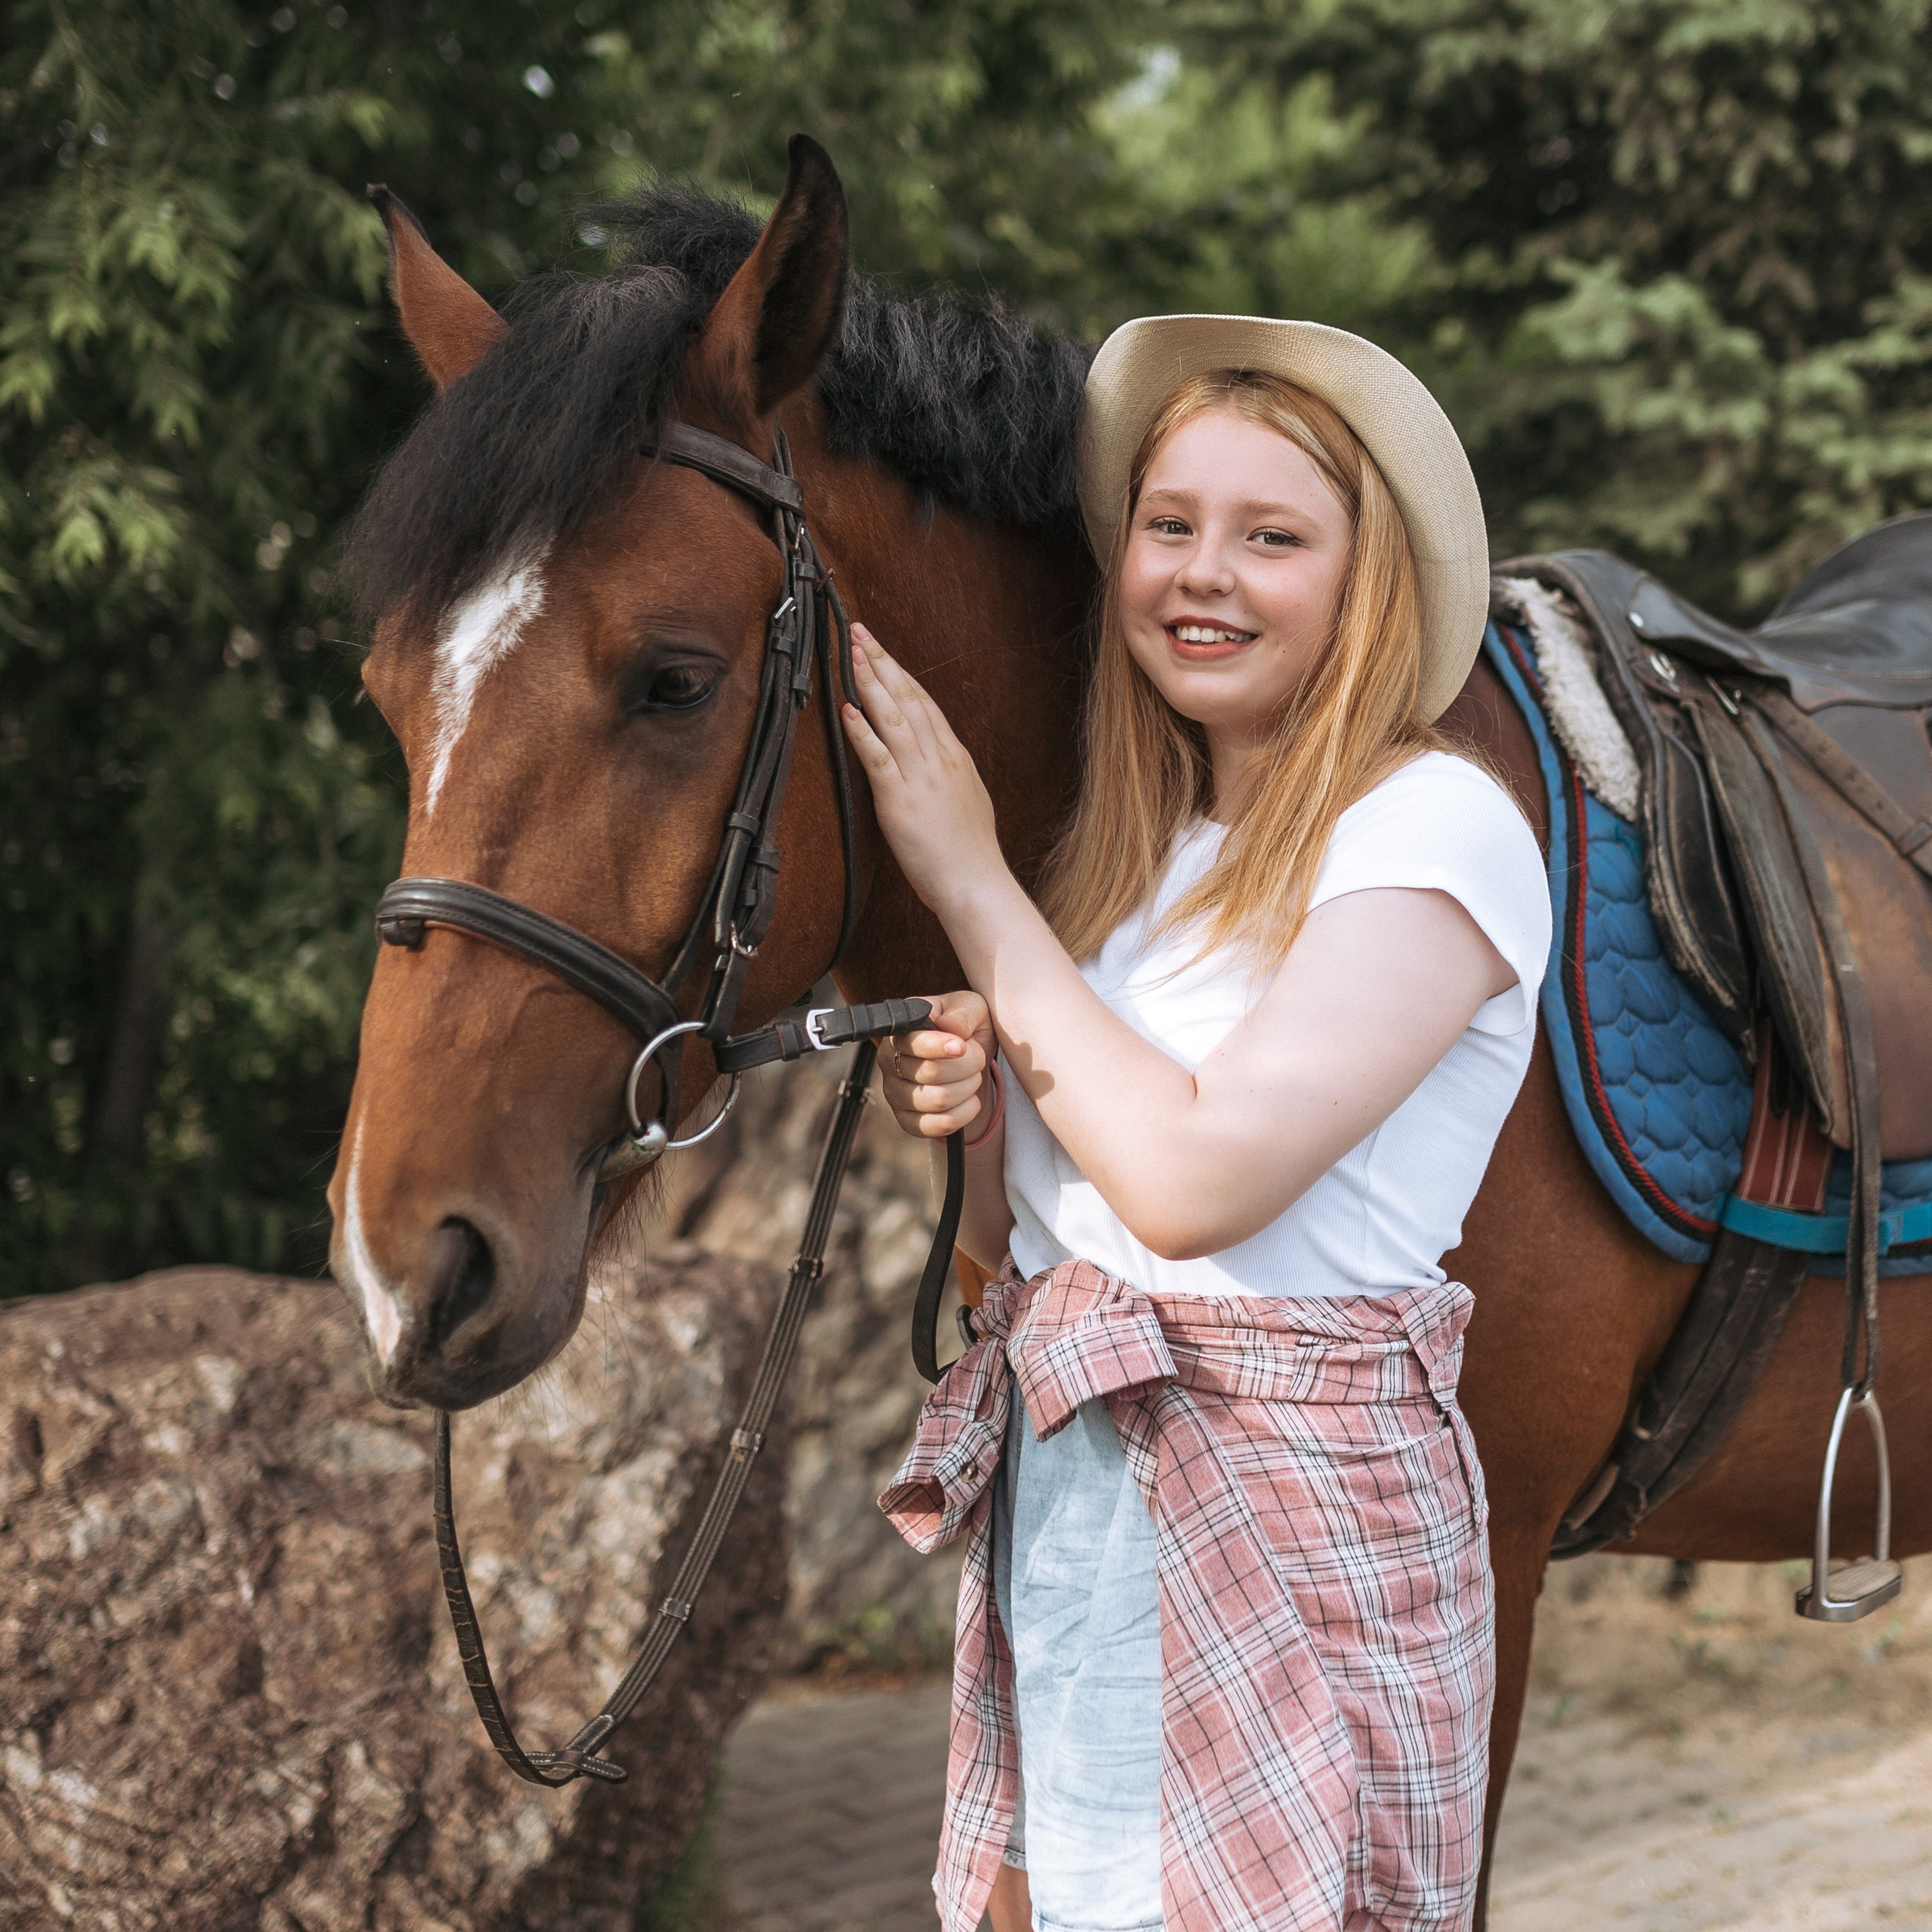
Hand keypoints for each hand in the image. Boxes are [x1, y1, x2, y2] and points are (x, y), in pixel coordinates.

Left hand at [840, 625, 1005, 916]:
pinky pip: (878, 758)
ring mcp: (920, 777)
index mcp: (955, 758)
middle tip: (860, 632)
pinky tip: (847, 709)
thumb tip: (936, 757)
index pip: (925, 704)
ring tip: (851, 654)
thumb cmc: (969, 852)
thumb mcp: (967, 800)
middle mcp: (939, 759)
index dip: (901, 673)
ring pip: (893, 719)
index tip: (882, 650)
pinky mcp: (900, 801)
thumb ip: (949, 773)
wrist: (975, 883)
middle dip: (882, 663)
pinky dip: (862, 731)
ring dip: (870, 683)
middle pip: (908, 699)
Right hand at [882, 990, 995, 1140]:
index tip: (962, 1046)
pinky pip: (934, 1126)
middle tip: (978, 1059)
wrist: (969, 1060)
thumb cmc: (966, 1027)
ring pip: (937, 1100)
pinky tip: (971, 1101)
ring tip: (973, 1077)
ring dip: (967, 1089)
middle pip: (930, 1073)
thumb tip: (948, 1026)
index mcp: (901, 1031)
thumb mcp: (971, 1008)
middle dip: (966, 1066)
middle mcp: (889, 1062)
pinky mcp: (907, 1119)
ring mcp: (895, 1093)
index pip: (912, 1043)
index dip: (938, 1046)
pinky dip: (962, 1115)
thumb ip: (962, 1013)